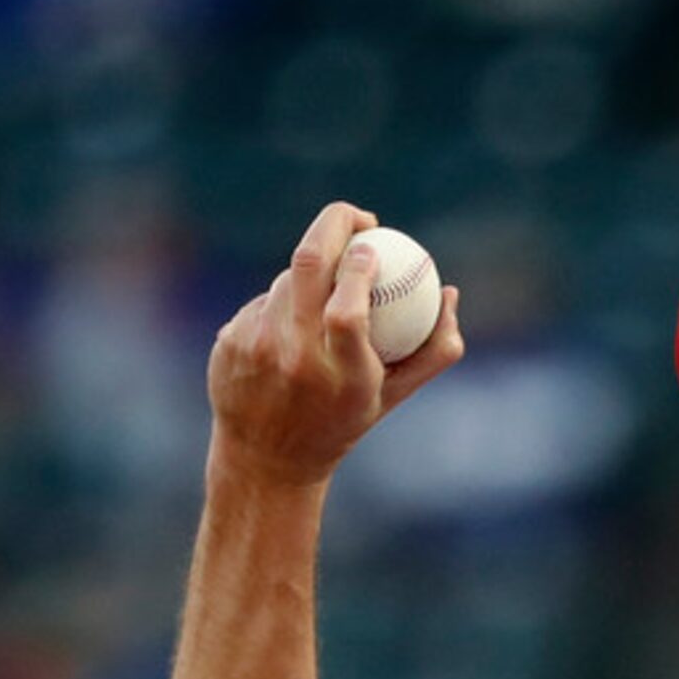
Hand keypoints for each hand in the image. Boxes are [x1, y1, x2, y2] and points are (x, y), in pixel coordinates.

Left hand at [206, 201, 465, 486]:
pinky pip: (264, 300)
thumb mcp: (395, 395)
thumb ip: (435, 349)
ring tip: (328, 290)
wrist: (267, 458)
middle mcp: (296, 361)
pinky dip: (284, 302)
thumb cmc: (344, 421)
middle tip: (355, 219)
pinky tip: (291, 325)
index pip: (347, 310)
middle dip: (334, 224)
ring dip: (312, 272)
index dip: (359, 265)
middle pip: (308, 265)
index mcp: (344, 379)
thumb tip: (449, 291)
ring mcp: (256, 349)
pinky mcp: (229, 341)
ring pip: (287, 279)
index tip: (374, 245)